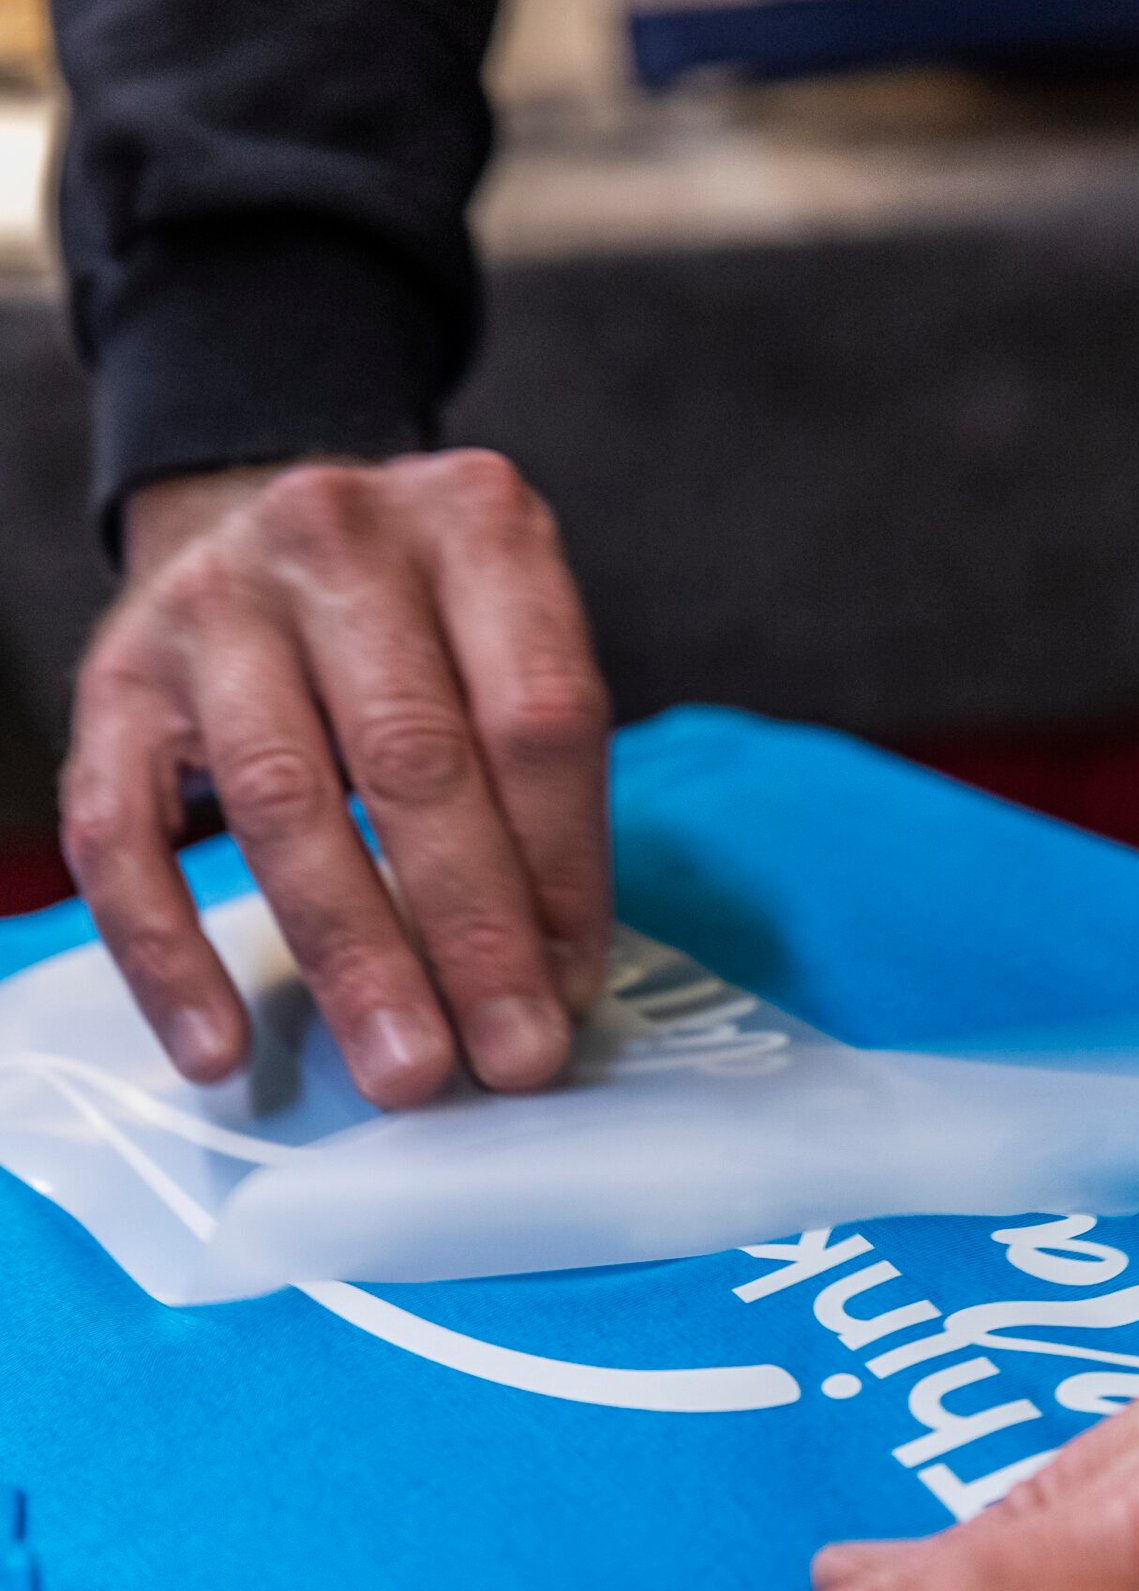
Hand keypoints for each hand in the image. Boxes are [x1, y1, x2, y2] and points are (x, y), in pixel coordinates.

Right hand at [61, 452, 610, 1105]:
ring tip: (403, 1068)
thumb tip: (551, 988)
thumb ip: (541, 792)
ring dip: (352, 954)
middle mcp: (338, 539)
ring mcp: (212, 604)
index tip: (570, 994)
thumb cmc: (417, 625)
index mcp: (475, 523)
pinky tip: (219, 1048)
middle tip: (507, 1058)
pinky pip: (124, 835)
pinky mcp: (115, 681)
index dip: (564, 869)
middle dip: (470, 931)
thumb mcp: (505, 648)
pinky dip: (171, 956)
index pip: (539, 713)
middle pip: (413, 758)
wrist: (255, 523)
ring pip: (281, 798)